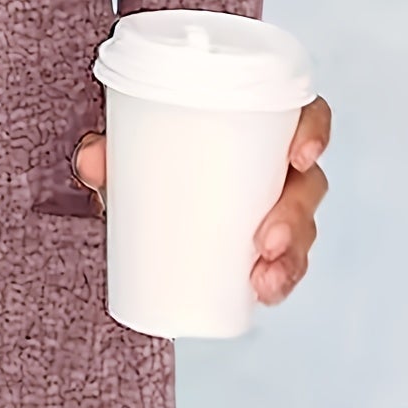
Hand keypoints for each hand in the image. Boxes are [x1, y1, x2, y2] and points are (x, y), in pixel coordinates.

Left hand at [71, 94, 331, 305]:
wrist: (135, 188)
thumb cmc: (148, 152)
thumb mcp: (127, 146)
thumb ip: (107, 149)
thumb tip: (92, 160)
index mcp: (257, 122)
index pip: (304, 114)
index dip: (315, 131)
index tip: (300, 155)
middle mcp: (273, 162)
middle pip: (307, 183)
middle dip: (295, 216)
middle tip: (264, 241)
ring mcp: (271, 203)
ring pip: (300, 227)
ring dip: (291, 257)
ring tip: (263, 279)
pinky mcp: (260, 240)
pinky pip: (284, 260)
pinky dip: (278, 278)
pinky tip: (264, 293)